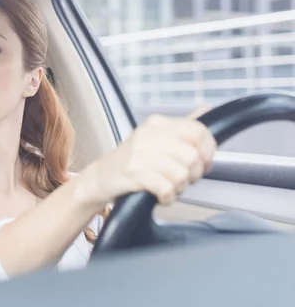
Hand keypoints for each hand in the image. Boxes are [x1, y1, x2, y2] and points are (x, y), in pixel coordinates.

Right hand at [84, 108, 216, 205]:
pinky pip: (166, 189)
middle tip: (183, 178)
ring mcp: (140, 154)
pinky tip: (160, 195)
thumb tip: (206, 110)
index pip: (198, 131)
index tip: (203, 161)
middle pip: (193, 156)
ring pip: (181, 174)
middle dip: (194, 174)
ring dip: (179, 187)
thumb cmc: (132, 160)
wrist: (101, 177)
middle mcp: (148, 135)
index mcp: (157, 123)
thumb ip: (183, 126)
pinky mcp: (134, 173)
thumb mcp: (156, 137)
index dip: (208, 151)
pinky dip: (168, 197)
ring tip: (169, 186)